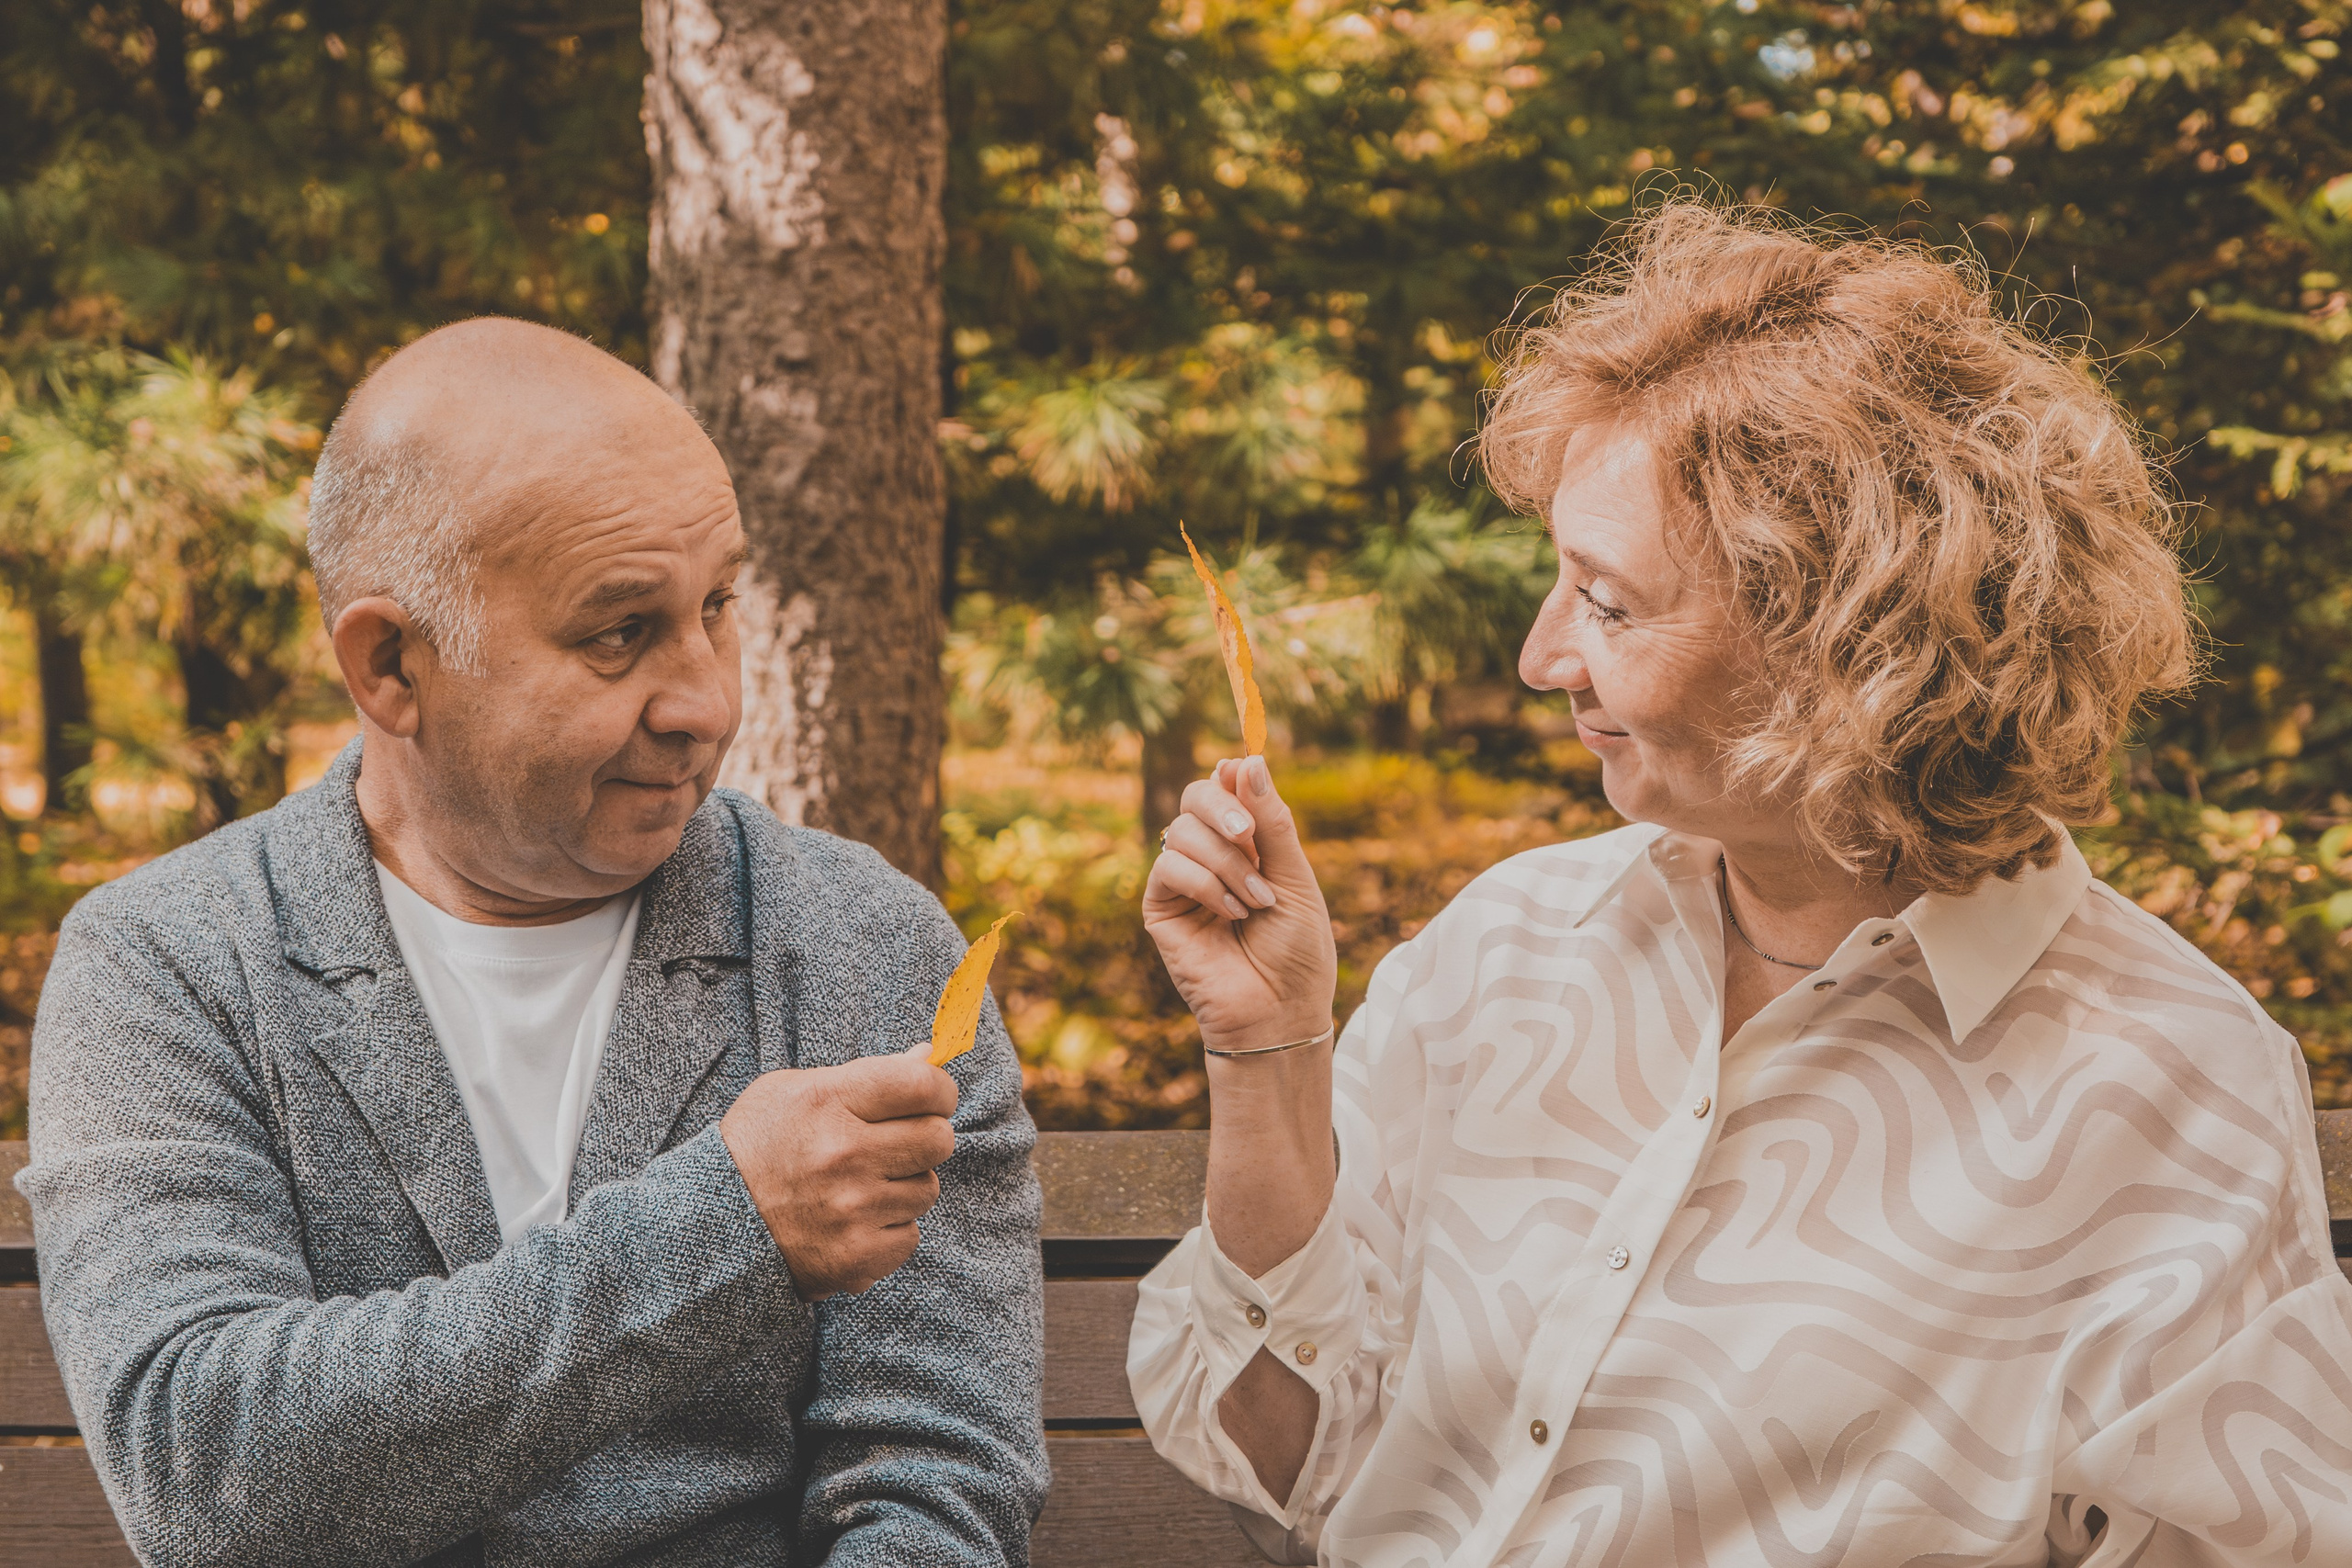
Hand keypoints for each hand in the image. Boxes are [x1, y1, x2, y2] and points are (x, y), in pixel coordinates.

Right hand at [718, 1045, 958, 1298]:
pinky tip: (853, 1221)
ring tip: (860, 1185)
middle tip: (897, 1142)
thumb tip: (929, 1056)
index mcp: (827, 1102)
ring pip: (927, 1188)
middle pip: (938, 1138)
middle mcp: (843, 1154)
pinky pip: (910, 1235)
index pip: (923, 1085)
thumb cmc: (756, 1148)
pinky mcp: (856, 1256)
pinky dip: (888, 1229)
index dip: (939, 1089)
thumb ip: (865, 1073)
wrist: (709, 1225)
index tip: (932, 1097)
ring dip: (904, 1185)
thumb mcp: (793, 1091)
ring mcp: (851, 1209)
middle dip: (926, 1136)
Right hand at [1143, 755, 1336, 1053]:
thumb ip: (1272, 822)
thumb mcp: (1295, 878)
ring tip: (1255, 902)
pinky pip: (1169, 867)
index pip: (1226, 786)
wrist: (1281, 1012)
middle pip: (1195, 795)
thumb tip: (1247, 760)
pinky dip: (1205, 884)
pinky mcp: (1160, 909)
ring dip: (1226, 862)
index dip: (1232, 776)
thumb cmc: (1297, 953)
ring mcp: (1183, 882)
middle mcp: (1211, 856)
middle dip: (1223, 806)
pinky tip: (1231, 913)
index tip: (1245, 774)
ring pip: (1182, 830)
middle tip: (1249, 833)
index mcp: (1247, 845)